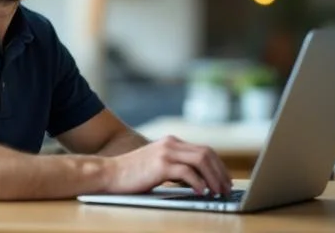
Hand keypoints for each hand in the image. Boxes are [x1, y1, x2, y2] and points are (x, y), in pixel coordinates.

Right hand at [104, 135, 231, 195]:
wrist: (109, 173)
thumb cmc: (132, 174)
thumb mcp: (157, 164)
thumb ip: (175, 165)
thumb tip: (198, 180)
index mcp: (172, 142)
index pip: (204, 150)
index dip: (218, 165)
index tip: (224, 180)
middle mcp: (171, 144)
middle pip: (206, 153)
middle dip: (220, 172)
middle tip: (226, 188)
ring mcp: (166, 153)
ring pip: (201, 161)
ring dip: (213, 177)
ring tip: (217, 192)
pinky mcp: (160, 165)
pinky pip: (187, 172)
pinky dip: (198, 182)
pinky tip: (201, 192)